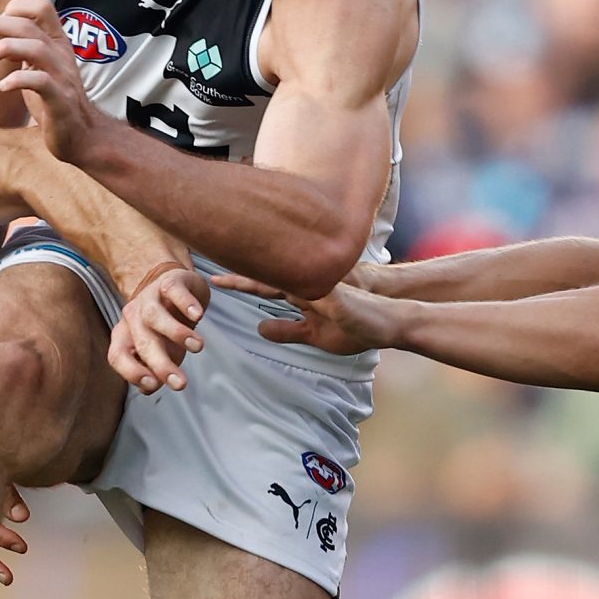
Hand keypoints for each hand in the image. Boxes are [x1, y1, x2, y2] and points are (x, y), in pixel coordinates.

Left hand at [0, 0, 105, 163]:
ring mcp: (63, 77)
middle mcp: (61, 55)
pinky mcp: (60, 100)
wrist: (82, 136)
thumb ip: (22, 50)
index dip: (15, 7)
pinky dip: (18, 80)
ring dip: (6, 47)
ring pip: (36, 48)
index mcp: (57, 43)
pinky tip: (2, 86)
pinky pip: (41, 82)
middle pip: (28, 25)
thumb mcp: (37, 68)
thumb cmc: (54, 101)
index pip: (41, 7)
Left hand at [108, 266, 209, 393]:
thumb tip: (147, 389)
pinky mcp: (169, 282)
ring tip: (198, 347)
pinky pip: (173, 291)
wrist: (175, 286)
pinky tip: (198, 315)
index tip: (154, 386)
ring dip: (177, 333)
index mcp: (125, 336)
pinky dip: (186, 303)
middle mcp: (133, 316)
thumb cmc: (165, 325)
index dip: (131, 372)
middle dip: (161, 364)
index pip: (118, 356)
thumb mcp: (160, 350)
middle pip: (142, 342)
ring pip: (155, 316)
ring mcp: (149, 297)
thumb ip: (153, 369)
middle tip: (181, 383)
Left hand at [211, 272, 393, 355]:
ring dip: (259, 272)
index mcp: (299, 292)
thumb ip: (287, 330)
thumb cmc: (355, 325)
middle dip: (238, 269)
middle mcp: (306, 284)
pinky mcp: (335, 297)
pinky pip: (310, 289)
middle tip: (209, 263)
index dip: (238, 281)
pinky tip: (273, 282)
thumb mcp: (314, 334)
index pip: (262, 284)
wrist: (390, 323)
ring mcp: (321, 286)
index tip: (211, 279)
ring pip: (284, 275)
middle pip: (266, 273)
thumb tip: (258, 329)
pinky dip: (291, 284)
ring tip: (233, 267)